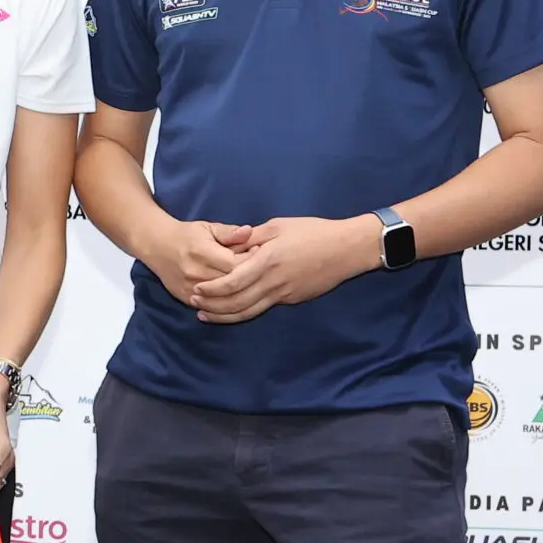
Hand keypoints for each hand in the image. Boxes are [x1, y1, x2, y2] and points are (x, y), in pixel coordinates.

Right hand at [141, 218, 253, 304]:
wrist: (157, 246)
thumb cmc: (187, 235)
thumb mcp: (208, 227)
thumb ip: (229, 232)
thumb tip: (249, 232)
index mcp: (202, 252)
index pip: (236, 264)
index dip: (252, 261)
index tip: (261, 254)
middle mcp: (195, 272)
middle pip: (231, 283)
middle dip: (249, 277)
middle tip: (260, 270)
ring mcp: (190, 288)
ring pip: (223, 298)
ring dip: (239, 292)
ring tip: (249, 283)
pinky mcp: (186, 299)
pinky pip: (211, 307)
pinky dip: (225, 304)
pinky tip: (236, 297)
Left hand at [189, 215, 377, 323]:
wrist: (348, 249)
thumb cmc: (314, 232)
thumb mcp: (279, 226)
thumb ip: (252, 238)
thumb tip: (229, 246)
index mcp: (268, 261)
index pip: (233, 282)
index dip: (212, 289)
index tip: (196, 290)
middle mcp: (274, 282)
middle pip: (237, 302)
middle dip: (213, 306)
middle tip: (194, 304)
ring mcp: (284, 294)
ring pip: (249, 311)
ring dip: (225, 316)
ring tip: (206, 315)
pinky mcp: (293, 299)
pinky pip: (263, 308)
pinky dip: (244, 312)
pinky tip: (233, 311)